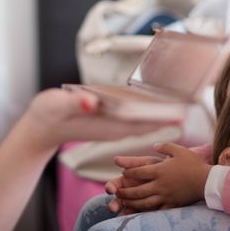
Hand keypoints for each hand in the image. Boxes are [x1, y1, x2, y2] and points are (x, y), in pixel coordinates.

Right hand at [24, 89, 169, 150]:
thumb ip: (74, 103)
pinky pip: (132, 119)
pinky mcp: (107, 122)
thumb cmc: (48, 114)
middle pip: (145, 124)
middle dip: (165, 117)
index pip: (138, 123)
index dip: (159, 119)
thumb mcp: (57, 105)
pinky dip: (146, 113)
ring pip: (141, 122)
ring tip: (178, 108)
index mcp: (104, 125)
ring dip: (159, 116)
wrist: (41, 127)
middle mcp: (112, 128)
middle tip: (188, 109)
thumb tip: (92, 102)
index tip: (179, 115)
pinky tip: (155, 107)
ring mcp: (110, 126)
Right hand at [105, 155, 162, 214]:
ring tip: (122, 216)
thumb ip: (131, 162)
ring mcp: (137, 200)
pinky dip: (135, 217)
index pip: (114, 185)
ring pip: (128, 208)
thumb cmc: (159, 166)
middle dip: (115, 203)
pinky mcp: (148, 208)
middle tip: (112, 208)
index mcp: (126, 179)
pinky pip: (140, 214)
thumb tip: (115, 159)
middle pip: (118, 199)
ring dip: (123, 212)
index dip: (110, 187)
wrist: (176, 175)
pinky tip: (132, 220)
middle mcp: (129, 191)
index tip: (110, 190)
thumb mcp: (146, 163)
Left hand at [113, 143, 211, 210]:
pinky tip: (140, 212)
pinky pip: (156, 209)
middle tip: (116, 192)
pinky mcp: (171, 204)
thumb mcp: (178, 150)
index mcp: (159, 170)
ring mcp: (165, 195)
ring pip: (144, 202)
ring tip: (124, 202)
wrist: (206, 181)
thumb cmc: (193, 164)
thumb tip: (154, 145)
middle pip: (137, 190)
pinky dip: (146, 211)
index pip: (138, 172)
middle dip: (125, 191)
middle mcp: (160, 184)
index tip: (123, 172)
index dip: (129, 172)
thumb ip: (165, 146)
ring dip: (132, 203)